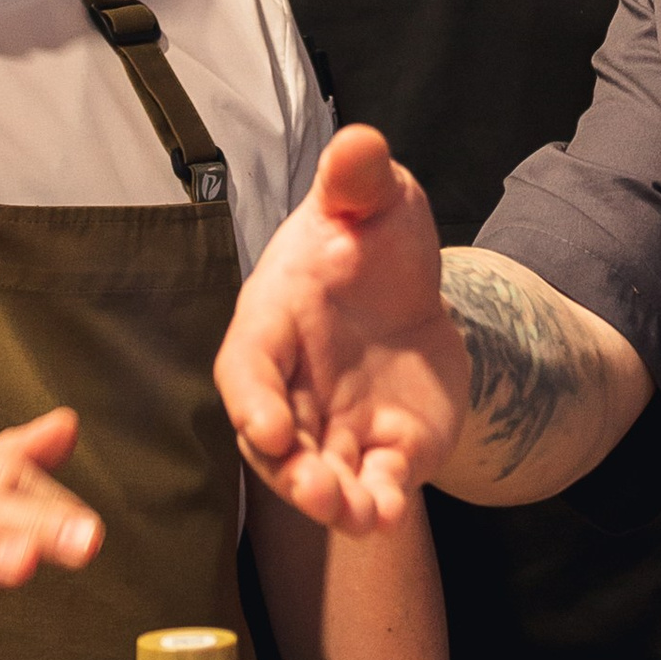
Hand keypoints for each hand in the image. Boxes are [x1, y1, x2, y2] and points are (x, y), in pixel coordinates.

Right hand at [214, 129, 466, 531]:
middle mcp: (294, 385)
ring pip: (319, 476)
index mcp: (274, 321)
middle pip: (274, 444)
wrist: (414, 287)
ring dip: (332, 501)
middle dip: (290, 471)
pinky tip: (394, 511)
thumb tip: (359, 145)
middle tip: (316, 489)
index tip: (267, 428)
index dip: (252, 401)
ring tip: (359, 514)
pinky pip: (376, 485)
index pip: (246, 369)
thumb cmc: (371, 237)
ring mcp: (335, 424)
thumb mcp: (374, 196)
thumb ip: (359, 178)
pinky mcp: (382, 450)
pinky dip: (381, 502)